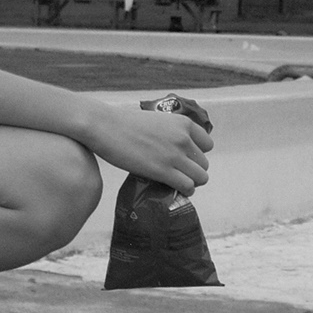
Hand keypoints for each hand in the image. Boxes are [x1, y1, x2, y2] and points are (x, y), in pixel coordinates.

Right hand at [84, 102, 212, 193]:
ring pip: (200, 177)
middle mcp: (184, 138)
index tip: (185, 159)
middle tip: (177, 173)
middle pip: (204, 164)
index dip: (196, 154)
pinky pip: (187, 186)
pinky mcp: (163, 171)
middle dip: (192, 170)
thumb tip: (175, 150)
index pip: (207, 145)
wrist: (105, 126)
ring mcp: (175, 155)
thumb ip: (170, 134)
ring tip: (177, 182)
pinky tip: (174, 189)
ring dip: (190, 182)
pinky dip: (184, 191)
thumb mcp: (156, 122)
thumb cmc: (124, 124)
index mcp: (183, 123)